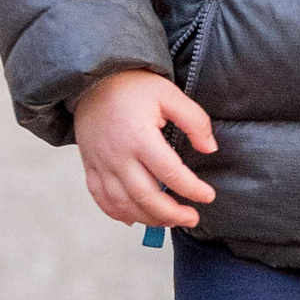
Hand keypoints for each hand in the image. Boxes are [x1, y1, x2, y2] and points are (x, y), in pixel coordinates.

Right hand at [74, 67, 217, 228]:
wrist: (92, 79)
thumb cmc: (131, 85)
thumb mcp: (169, 94)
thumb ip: (194, 120)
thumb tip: (210, 148)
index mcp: (140, 137)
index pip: (170, 173)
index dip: (192, 189)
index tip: (207, 196)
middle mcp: (118, 156)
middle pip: (145, 197)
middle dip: (172, 214)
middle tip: (192, 218)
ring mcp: (101, 164)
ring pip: (123, 204)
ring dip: (148, 218)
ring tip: (169, 220)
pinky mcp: (90, 166)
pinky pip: (101, 199)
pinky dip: (117, 214)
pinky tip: (134, 218)